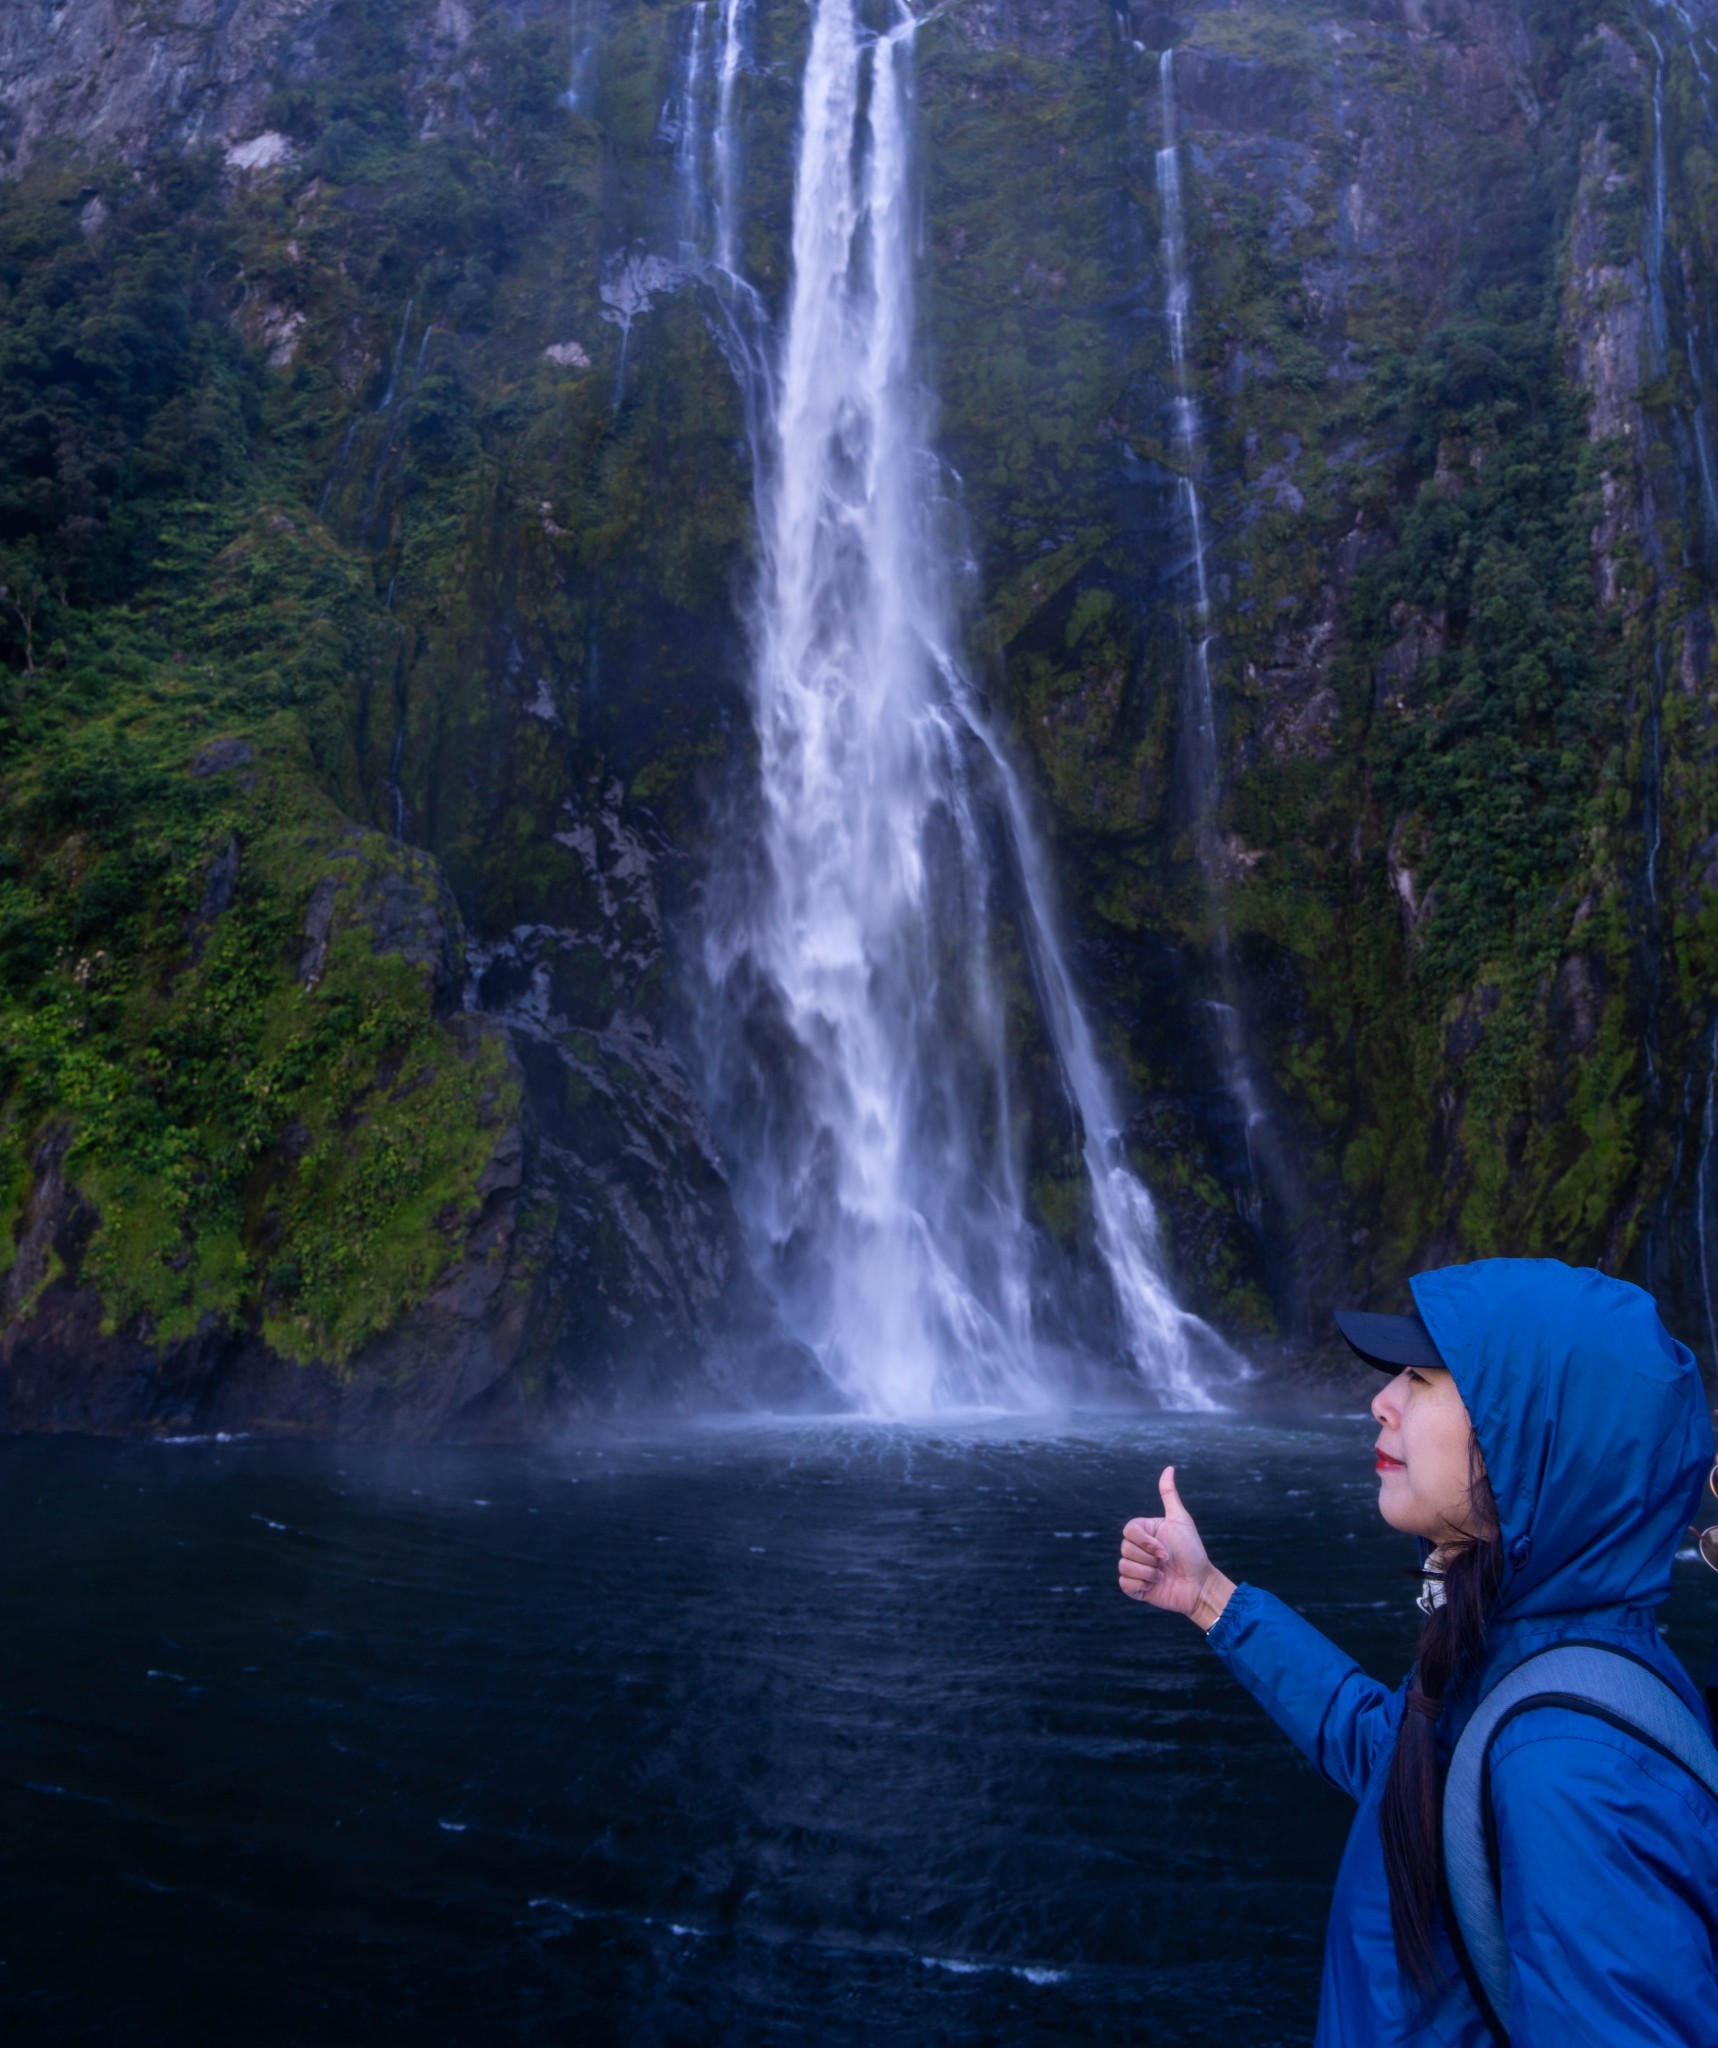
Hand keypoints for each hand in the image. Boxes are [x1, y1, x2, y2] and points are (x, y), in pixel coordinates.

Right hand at [1118, 1465, 1234, 1631]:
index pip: (1129, 1530)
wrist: (1200, 1585)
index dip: (1145, 1542)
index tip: (1164, 1550)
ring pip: (1124, 1566)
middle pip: (1125, 1548)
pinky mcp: (1135, 1587)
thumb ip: (1169, 1495)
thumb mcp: (1181, 1520)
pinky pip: (1124, 1583)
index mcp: (1145, 1532)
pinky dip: (1140, 1585)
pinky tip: (1154, 1585)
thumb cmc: (1193, 1552)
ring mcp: (1135, 1568)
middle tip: (1166, 1563)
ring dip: (1147, 1572)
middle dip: (1149, 1558)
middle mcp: (1138, 1549)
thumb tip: (1169, 1467)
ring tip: (1162, 1575)